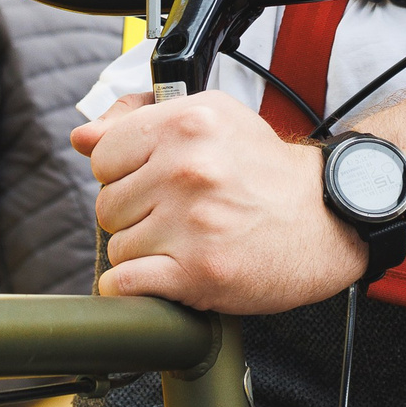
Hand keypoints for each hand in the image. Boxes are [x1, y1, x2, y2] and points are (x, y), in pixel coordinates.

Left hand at [74, 91, 366, 313]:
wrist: (324, 218)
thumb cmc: (267, 171)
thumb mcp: (213, 119)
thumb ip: (142, 121)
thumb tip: (82, 135)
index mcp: (187, 123)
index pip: (103, 153)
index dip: (122, 172)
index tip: (149, 181)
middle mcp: (187, 168)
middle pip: (108, 204)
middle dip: (134, 214)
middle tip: (173, 215)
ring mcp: (191, 221)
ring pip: (117, 246)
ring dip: (142, 252)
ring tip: (181, 242)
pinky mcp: (197, 270)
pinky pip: (126, 283)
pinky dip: (136, 287)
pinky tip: (165, 274)